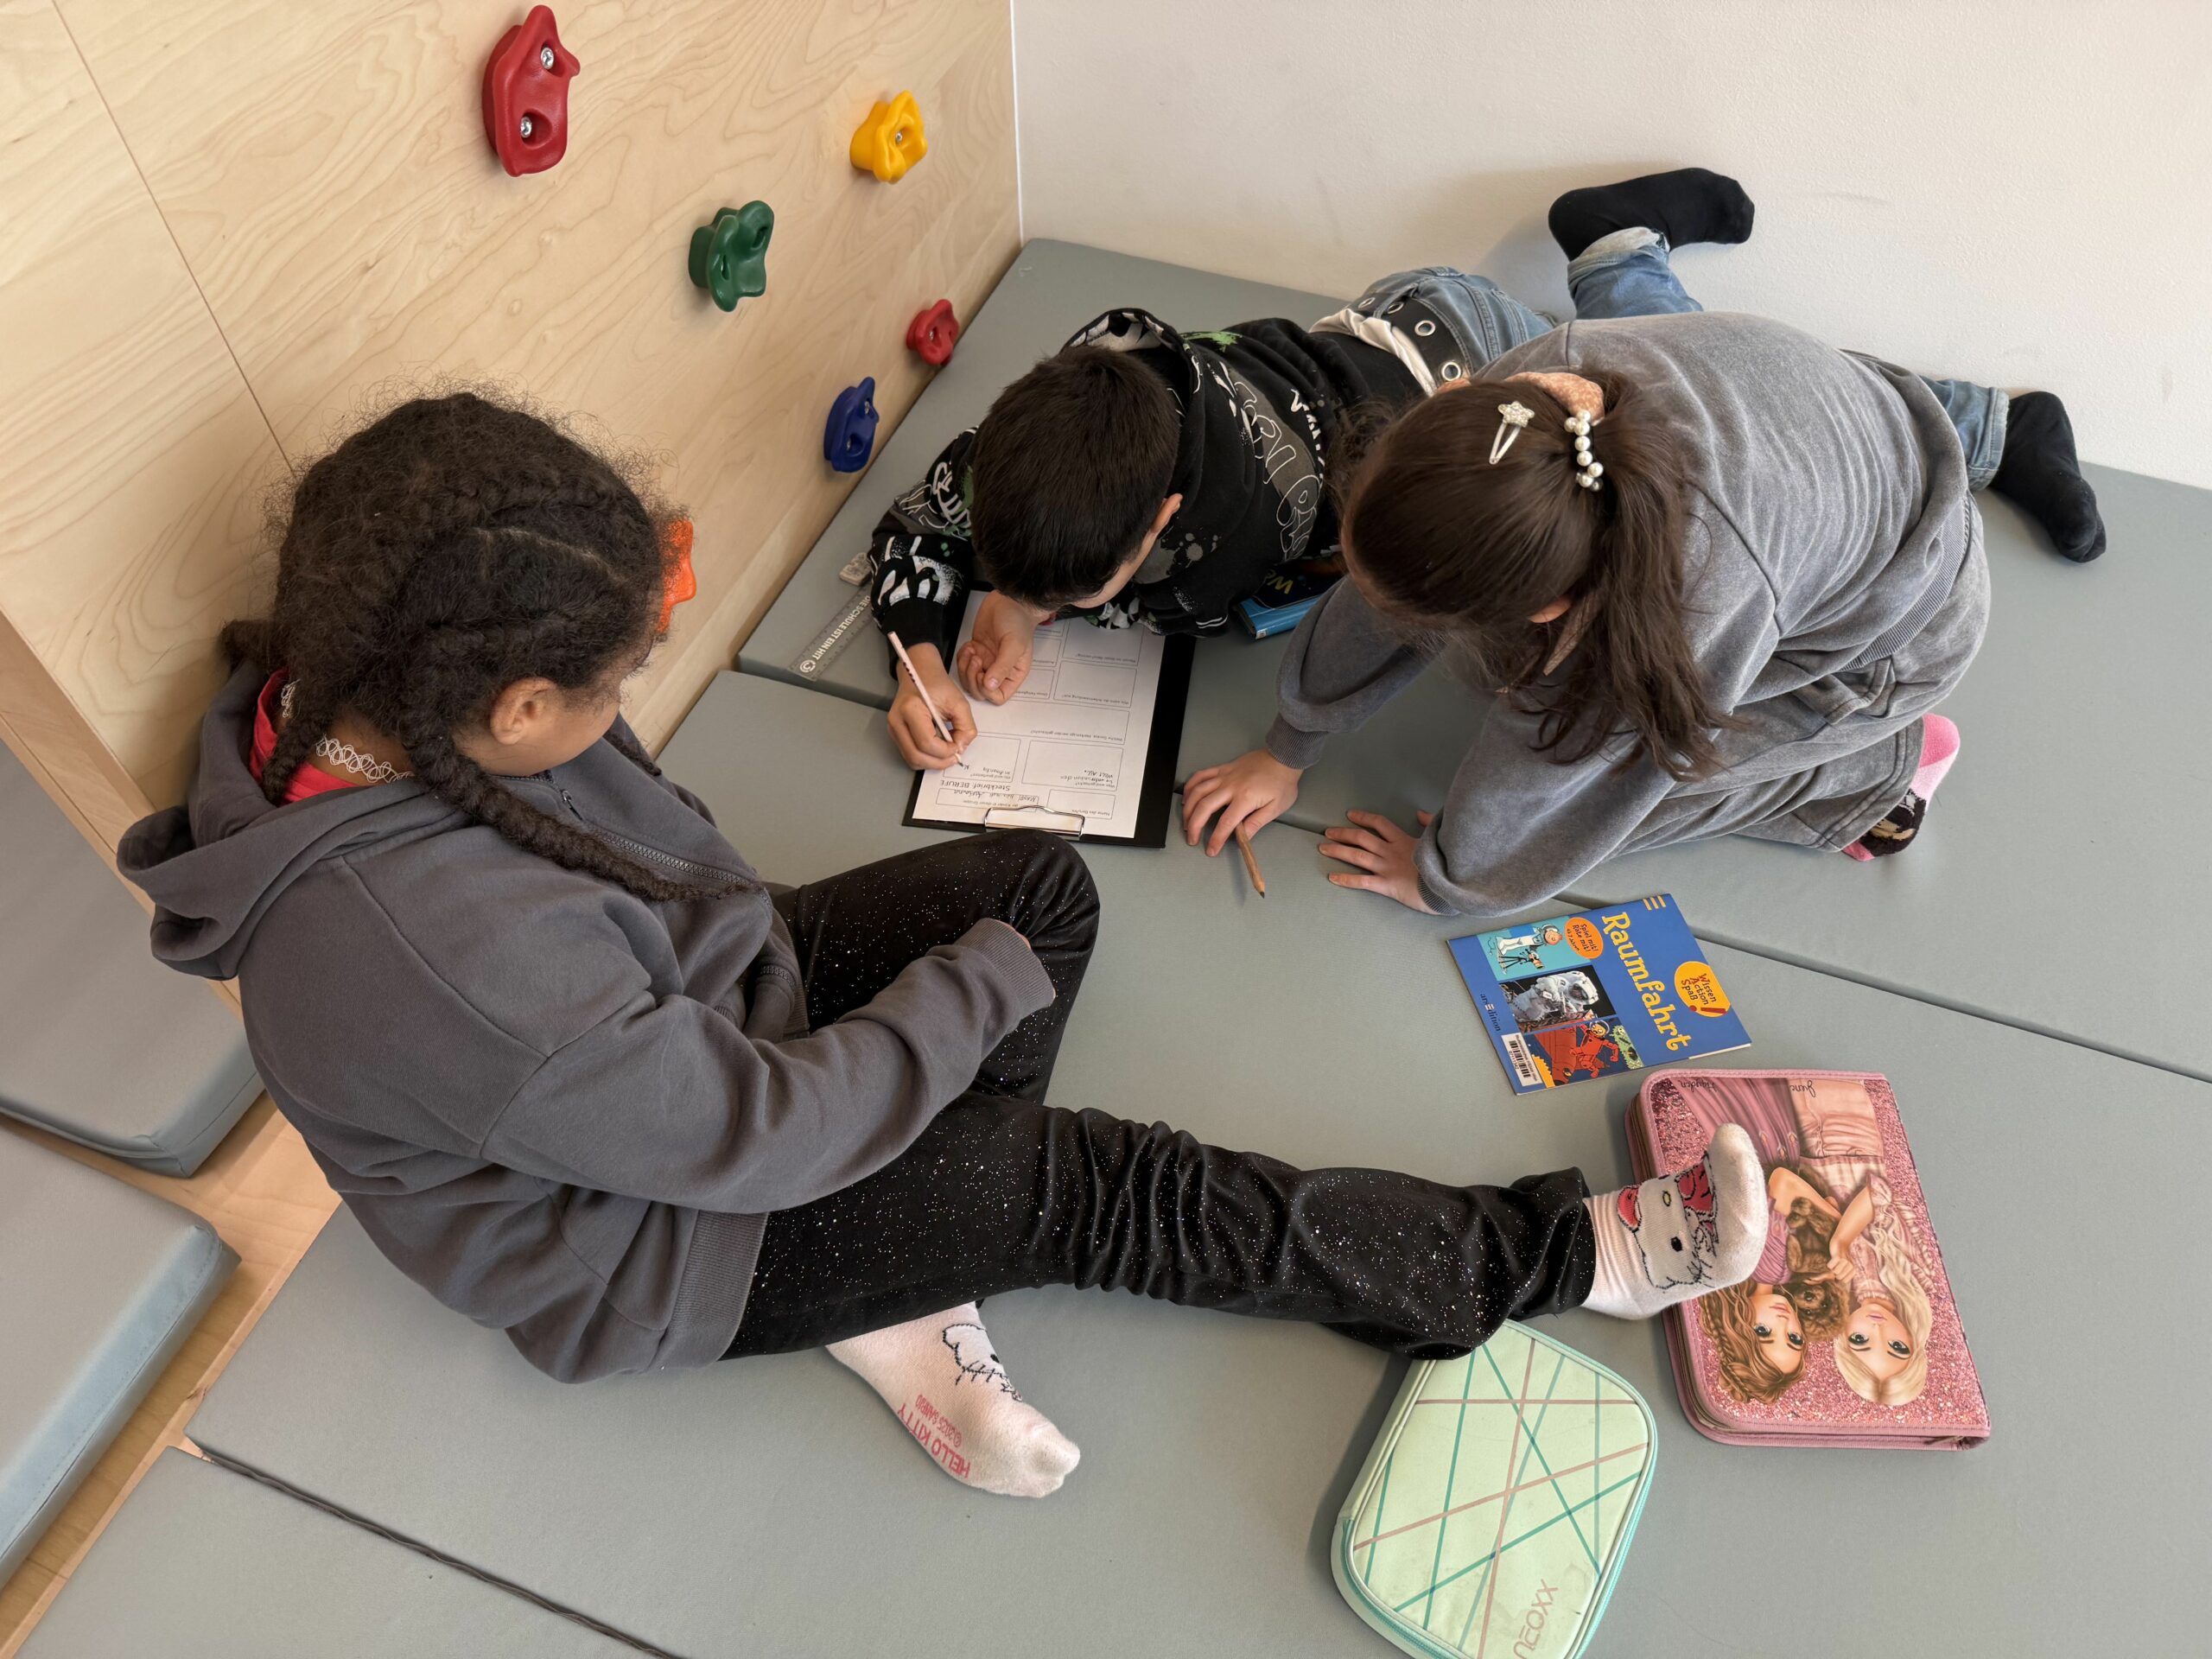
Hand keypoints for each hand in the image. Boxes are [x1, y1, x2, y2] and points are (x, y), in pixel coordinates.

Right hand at [887, 644, 975, 769]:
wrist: (919, 674)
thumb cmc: (937, 685)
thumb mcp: (959, 702)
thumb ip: (965, 727)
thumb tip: (961, 748)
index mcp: (911, 709)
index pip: (927, 743)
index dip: (945, 751)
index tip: (958, 746)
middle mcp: (897, 721)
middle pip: (916, 756)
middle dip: (939, 762)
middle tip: (955, 756)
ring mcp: (893, 729)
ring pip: (911, 759)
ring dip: (932, 762)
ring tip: (947, 753)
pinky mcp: (895, 733)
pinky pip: (910, 754)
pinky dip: (926, 758)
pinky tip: (938, 750)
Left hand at [956, 592, 1041, 704]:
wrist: (1009, 600)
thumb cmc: (1018, 621)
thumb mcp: (1014, 645)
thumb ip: (1002, 667)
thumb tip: (990, 685)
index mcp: (1013, 674)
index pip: (998, 697)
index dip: (987, 691)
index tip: (983, 675)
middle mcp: (999, 671)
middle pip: (980, 691)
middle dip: (973, 678)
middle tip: (976, 660)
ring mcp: (986, 662)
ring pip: (969, 678)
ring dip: (965, 667)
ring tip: (972, 651)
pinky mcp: (976, 651)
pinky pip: (963, 663)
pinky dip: (962, 657)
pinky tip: (970, 646)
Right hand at [1182, 749, 1302, 854]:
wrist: (1283, 758)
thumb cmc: (1282, 783)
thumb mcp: (1275, 808)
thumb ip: (1256, 823)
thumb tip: (1241, 839)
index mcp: (1245, 798)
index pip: (1226, 823)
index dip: (1216, 839)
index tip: (1211, 850)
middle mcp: (1231, 786)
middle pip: (1204, 807)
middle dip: (1195, 826)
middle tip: (1192, 839)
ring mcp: (1224, 775)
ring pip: (1197, 791)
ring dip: (1188, 809)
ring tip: (1186, 822)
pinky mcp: (1222, 768)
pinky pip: (1200, 775)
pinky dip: (1189, 787)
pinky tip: (1186, 798)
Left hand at [1319, 809, 1439, 912]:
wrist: (1449, 884)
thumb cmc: (1445, 863)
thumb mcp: (1439, 839)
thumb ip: (1429, 824)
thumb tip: (1420, 813)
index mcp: (1403, 840)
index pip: (1380, 823)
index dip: (1363, 817)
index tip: (1350, 814)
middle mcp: (1391, 851)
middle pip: (1361, 838)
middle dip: (1343, 833)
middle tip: (1328, 832)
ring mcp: (1387, 868)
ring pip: (1357, 856)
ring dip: (1338, 851)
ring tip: (1323, 848)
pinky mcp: (1387, 885)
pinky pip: (1362, 881)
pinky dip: (1346, 879)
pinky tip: (1332, 877)